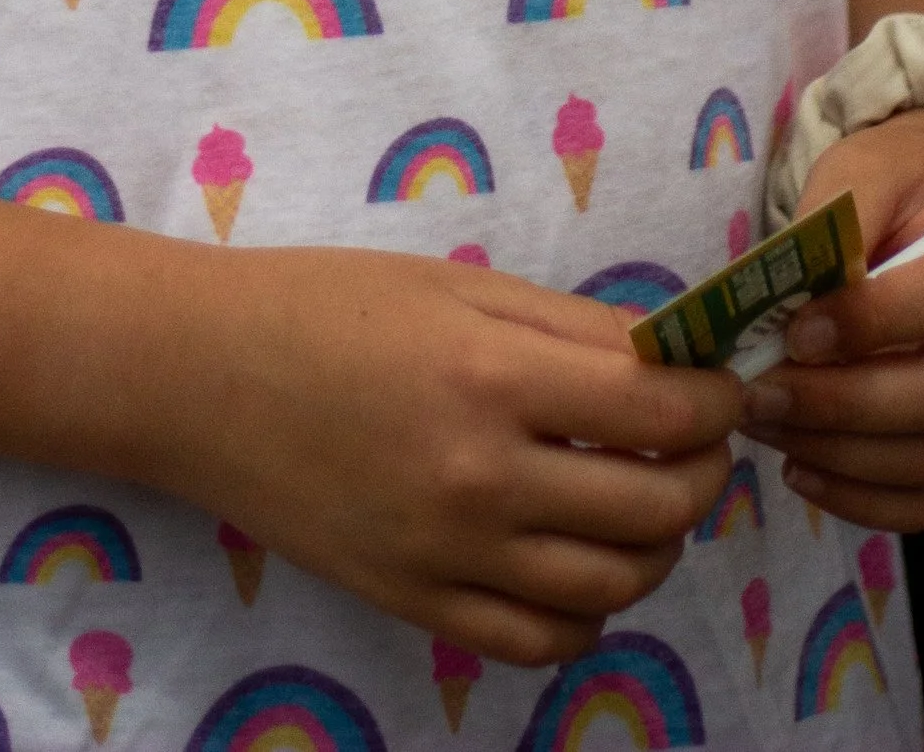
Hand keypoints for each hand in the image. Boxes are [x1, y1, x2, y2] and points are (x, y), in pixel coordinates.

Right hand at [161, 247, 741, 666]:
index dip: (716, 398)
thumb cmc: (326, 305)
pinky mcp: (417, 605)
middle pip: (653, 506)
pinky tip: (583, 564)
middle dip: (702, 470)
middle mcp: (481, 480)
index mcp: (492, 377)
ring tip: (646, 497)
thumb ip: (570, 327)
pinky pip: (542, 641)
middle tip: (695, 439)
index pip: (658, 410)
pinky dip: (588, 613)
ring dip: (658, 544)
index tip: (722, 384)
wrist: (201, 378)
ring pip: (613, 585)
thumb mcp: (456, 283)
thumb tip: (671, 360)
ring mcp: (449, 557)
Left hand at [738, 109, 923, 532]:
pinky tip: (801, 468)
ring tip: (765, 423)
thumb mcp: (868, 165)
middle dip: (846, 401)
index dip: (880, 321)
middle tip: (759, 392)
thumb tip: (791, 298)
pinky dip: (864, 498)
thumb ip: (837, 219)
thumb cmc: (903, 179)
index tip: (797, 330)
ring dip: (841, 453)